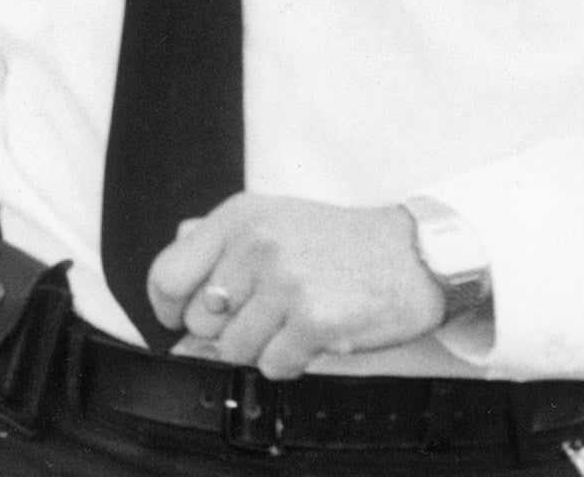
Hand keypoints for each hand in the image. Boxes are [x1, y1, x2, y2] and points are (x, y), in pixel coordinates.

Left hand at [147, 194, 444, 378]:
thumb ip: (217, 239)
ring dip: (262, 347)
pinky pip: (272, 366)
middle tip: (267, 313)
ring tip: (293, 321)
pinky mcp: (314, 319)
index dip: (169, 307)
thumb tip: (172, 269)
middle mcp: (256, 243)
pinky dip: (290, 362)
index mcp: (238, 216)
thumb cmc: (340, 242)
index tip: (180, 317)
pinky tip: (311, 336)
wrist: (415, 255)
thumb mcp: (273, 218)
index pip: (168, 274)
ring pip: (234, 349)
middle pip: (200, 322)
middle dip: (228, 328)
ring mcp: (286, 281)